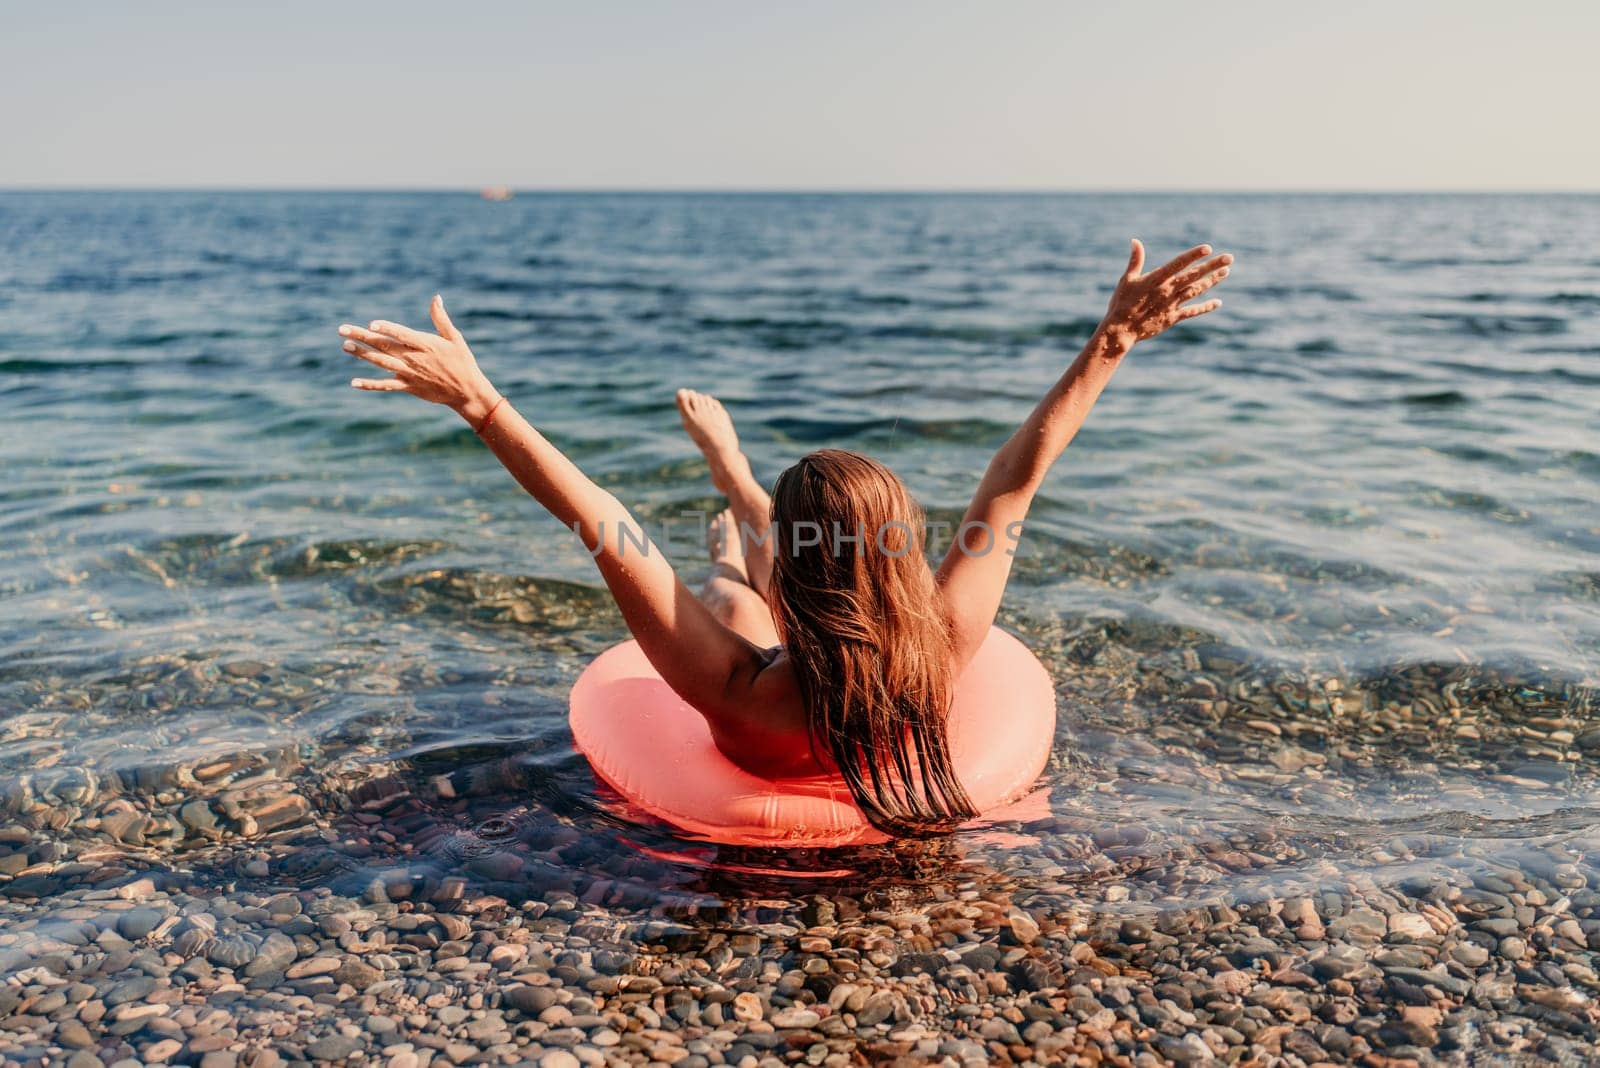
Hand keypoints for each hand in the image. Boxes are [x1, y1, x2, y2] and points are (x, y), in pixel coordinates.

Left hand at [339, 295, 498, 422]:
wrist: (466, 391)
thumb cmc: (462, 361)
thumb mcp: (454, 338)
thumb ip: (441, 318)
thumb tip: (436, 298)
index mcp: (425, 344)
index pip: (402, 334)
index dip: (387, 329)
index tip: (371, 324)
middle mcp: (414, 359)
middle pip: (384, 346)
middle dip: (362, 337)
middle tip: (342, 329)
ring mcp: (409, 374)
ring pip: (381, 363)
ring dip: (362, 354)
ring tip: (345, 346)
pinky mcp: (408, 387)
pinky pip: (385, 386)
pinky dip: (370, 385)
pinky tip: (354, 382)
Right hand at [1098, 240, 1230, 349]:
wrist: (1120, 331)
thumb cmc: (1121, 303)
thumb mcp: (1126, 280)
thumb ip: (1135, 260)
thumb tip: (1135, 241)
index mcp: (1156, 279)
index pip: (1178, 264)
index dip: (1193, 255)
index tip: (1208, 248)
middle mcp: (1167, 290)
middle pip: (1194, 275)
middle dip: (1212, 266)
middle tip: (1229, 257)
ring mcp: (1172, 304)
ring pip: (1196, 290)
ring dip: (1212, 281)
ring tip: (1226, 272)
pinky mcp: (1172, 318)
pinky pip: (1192, 311)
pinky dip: (1205, 307)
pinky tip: (1217, 302)